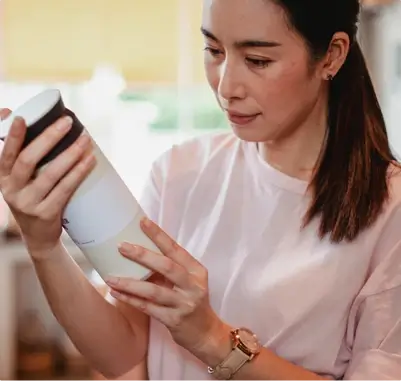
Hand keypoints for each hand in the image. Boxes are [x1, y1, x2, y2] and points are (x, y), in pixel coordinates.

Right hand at [0, 109, 95, 255]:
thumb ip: (27, 159)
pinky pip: (65, 188)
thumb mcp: (22, 182)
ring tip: (85, 139)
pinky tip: (90, 160)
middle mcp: (11, 190)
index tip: (21, 118)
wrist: (38, 237)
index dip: (12, 136)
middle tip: (66, 122)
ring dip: (70, 153)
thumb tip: (34, 125)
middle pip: (28, 159)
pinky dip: (79, 172)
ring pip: (50, 173)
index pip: (5, 154)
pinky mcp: (46, 213)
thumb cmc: (34, 200)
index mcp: (3, 178)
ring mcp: (28, 203)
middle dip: (48, 137)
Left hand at [105, 217, 224, 354]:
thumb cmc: (192, 300)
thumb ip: (172, 267)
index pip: (176, 249)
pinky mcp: (174, 320)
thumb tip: (142, 249)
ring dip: (130, 283)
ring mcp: (184, 304)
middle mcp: (192, 285)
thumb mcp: (188, 281)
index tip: (142, 221)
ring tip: (110, 277)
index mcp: (196, 270)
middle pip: (166, 266)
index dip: (159, 235)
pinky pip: (148, 308)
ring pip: (154, 290)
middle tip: (122, 246)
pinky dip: (131, 299)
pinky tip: (116, 292)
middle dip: (142, 255)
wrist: (206, 333)